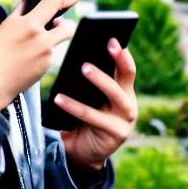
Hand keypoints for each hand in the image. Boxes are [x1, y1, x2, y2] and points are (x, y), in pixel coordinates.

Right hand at [0, 0, 80, 110]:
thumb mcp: (3, 28)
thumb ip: (19, 14)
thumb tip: (29, 3)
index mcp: (27, 24)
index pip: (51, 2)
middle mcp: (40, 37)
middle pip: (66, 22)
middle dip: (70, 9)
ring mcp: (46, 53)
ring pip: (59, 36)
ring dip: (55, 32)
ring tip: (41, 35)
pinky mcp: (47, 65)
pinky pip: (51, 51)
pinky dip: (44, 49)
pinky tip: (29, 55)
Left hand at [54, 38, 137, 172]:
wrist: (82, 151)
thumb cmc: (83, 115)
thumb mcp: (87, 95)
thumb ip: (86, 77)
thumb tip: (73, 50)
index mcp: (123, 90)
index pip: (126, 67)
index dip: (122, 52)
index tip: (112, 37)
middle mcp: (128, 102)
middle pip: (127, 76)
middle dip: (118, 59)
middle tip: (105, 43)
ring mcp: (125, 120)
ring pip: (115, 95)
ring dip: (100, 79)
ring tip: (83, 68)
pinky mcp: (115, 135)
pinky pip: (93, 117)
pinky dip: (75, 106)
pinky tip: (59, 98)